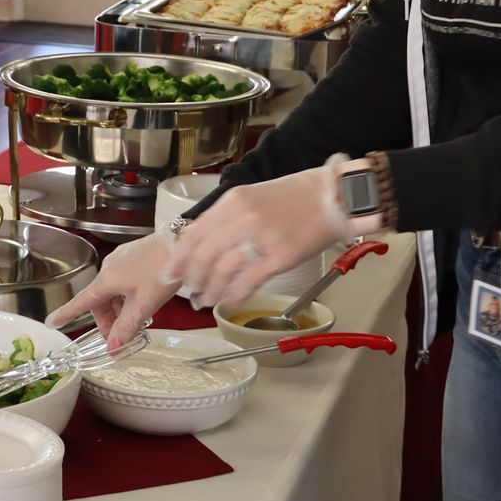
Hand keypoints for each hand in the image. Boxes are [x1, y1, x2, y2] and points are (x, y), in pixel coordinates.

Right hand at [46, 230, 179, 352]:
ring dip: (120, 309)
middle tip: (123, 336)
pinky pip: (122, 281)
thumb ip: (127, 327)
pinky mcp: (133, 256)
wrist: (181, 243)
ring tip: (138, 320)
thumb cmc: (161, 272)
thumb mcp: (144, 304)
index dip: (67, 314)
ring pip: (113, 292)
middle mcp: (109, 268)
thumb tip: (113, 349)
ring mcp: (121, 260)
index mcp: (106, 280)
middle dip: (108, 320)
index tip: (52, 322)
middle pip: (100, 300)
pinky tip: (142, 302)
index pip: (81, 302)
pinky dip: (127, 296)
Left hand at [171, 157, 357, 310]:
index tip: (170, 275)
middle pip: (204, 256)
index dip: (179, 259)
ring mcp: (261, 238)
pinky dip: (234, 296)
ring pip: (223, 272)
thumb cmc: (291, 199)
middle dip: (193, 279)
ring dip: (211, 291)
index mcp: (231, 202)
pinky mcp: (280, 258)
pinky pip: (248, 282)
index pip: (195, 234)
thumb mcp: (249, 198)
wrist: (329, 198)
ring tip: (206, 301)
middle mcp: (241, 218)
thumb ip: (225, 220)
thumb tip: (202, 248)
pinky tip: (229, 302)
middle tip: (190, 293)